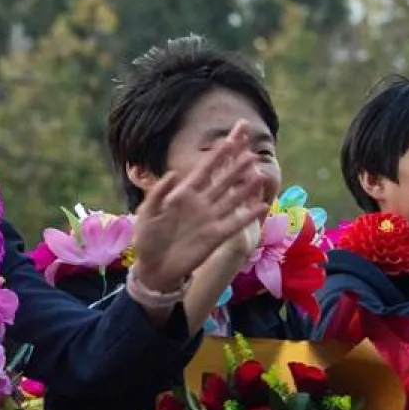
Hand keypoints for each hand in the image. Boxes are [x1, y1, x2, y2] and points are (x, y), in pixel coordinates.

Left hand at [130, 121, 270, 294]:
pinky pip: (235, 223)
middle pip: (222, 181)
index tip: (229, 141)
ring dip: (246, 188)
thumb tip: (172, 174)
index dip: (216, 157)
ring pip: (232, 199)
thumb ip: (158, 193)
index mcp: (183, 194)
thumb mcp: (147, 212)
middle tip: (251, 153)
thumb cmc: (147, 239)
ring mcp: (210, 219)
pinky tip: (261, 206)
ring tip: (260, 174)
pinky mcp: (216, 236)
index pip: (204, 171)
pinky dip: (248, 215)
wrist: (154, 268)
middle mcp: (201, 203)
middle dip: (236, 167)